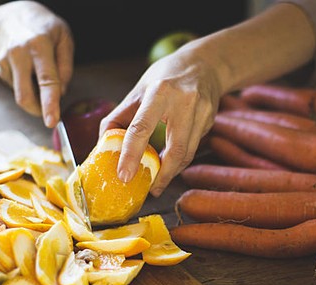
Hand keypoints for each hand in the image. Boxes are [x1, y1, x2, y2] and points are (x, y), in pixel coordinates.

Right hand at [0, 1, 73, 127]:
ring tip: (41, 76)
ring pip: (21, 94)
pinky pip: (17, 88)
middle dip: (38, 111)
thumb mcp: (64, 38)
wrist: (13, 16)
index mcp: (39, 45)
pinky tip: (29, 71)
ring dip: (35, 96)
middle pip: (25, 95)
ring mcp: (5, 61)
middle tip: (50, 115)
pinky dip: (27, 86)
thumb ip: (66, 66)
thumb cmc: (44, 28)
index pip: (46, 81)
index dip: (50, 104)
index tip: (51, 122)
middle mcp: (18, 53)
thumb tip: (61, 93)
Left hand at [100, 45, 223, 196]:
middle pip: (175, 150)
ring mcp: (202, 112)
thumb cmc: (166, 76)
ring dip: (172, 171)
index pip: (141, 128)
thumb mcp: (139, 88)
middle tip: (150, 189)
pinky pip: (193, 147)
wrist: (206, 64)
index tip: (124, 175)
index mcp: (159, 92)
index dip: (131, 154)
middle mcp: (184, 102)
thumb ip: (122, 115)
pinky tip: (171, 164)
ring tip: (158, 182)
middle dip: (162, 175)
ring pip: (187, 153)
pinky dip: (180, 160)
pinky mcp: (210, 121)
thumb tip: (105, 143)